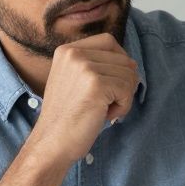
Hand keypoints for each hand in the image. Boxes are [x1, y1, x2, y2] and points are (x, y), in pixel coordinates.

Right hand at [26, 34, 137, 165]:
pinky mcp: (96, 84)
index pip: (109, 42)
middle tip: (107, 103)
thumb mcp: (75, 80)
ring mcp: (84, 67)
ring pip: (129, 75)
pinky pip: (127, 90)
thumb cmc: (68, 117)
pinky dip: (123, 107)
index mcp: (67, 50)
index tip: (112, 84)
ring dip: (123, 97)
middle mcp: (74, 53)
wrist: (52, 143)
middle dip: (123, 83)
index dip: (119, 62)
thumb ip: (96, 66)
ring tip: (103, 110)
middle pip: (123, 59)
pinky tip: (106, 116)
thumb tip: (132, 63)